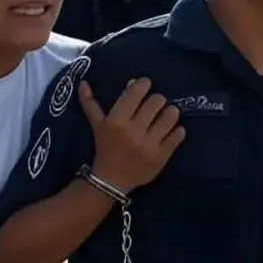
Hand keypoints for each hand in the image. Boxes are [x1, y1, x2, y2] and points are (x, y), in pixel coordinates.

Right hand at [79, 77, 184, 193]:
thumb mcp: (96, 126)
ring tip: (164, 116)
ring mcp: (149, 144)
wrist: (111, 180)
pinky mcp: (162, 155)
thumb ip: (90, 103)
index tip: (144, 85)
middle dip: (156, 100)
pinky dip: (177, 130)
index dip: (144, 84)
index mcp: (116, 121)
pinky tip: (170, 131)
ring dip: (170, 113)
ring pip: (171, 115)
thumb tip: (83, 82)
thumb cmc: (104, 148)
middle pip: (157, 101)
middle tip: (153, 105)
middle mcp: (133, 131)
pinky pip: (178, 134)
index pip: (136, 92)